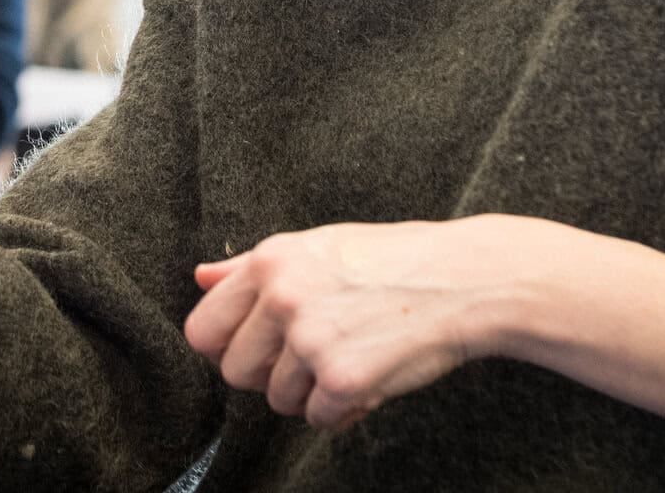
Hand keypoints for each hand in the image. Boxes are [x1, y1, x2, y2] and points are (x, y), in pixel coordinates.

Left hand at [184, 215, 571, 429]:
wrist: (464, 278)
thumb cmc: (392, 260)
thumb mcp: (316, 246)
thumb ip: (251, 266)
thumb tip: (200, 277)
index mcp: (269, 262)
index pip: (202, 329)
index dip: (227, 347)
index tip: (257, 349)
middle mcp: (282, 298)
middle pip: (235, 372)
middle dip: (269, 375)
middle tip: (312, 356)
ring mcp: (311, 339)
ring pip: (276, 400)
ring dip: (310, 393)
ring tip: (348, 360)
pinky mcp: (343, 378)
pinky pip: (318, 418)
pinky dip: (343, 410)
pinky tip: (369, 379)